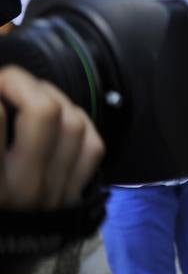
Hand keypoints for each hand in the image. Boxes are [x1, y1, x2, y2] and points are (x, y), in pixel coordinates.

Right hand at [0, 67, 103, 210]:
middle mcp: (26, 185)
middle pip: (44, 112)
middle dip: (21, 82)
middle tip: (1, 79)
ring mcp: (57, 189)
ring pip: (73, 122)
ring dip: (51, 95)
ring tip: (27, 91)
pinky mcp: (75, 194)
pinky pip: (92, 145)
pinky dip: (78, 121)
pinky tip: (58, 113)